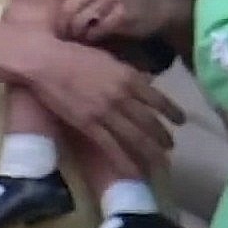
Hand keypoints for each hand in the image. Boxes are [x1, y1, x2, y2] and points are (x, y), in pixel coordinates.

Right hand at [26, 31, 183, 174]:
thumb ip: (125, 71)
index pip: (156, 97)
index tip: (181, 120)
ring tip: (162, 163)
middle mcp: (121, 95)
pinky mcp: (89, 126)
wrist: (46, 62)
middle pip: (149, 121)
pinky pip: (112, 148)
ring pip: (135, 138)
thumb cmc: (74, 54)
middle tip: (171, 146)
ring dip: (151, 152)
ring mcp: (106, 112)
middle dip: (163, 136)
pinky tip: (136, 173)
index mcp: (127, 75)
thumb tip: (143, 80)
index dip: (171, 111)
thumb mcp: (107, 57)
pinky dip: (126, 162)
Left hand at [47, 0, 170, 42]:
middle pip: (68, 7)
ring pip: (80, 21)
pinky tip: (93, 36)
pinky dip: (91, 37)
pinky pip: (96, 31)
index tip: (48, 8)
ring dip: (76, 31)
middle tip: (63, 29)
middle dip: (63, 22)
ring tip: (77, 33)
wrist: (158, 3)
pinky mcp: (122, 16)